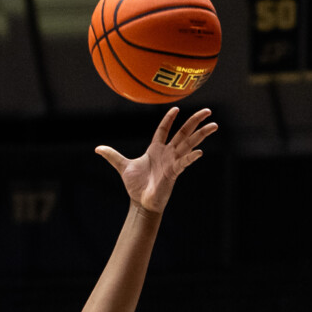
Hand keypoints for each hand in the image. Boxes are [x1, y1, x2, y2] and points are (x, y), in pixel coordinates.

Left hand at [96, 107, 216, 213]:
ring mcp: (172, 161)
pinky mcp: (174, 172)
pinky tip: (199, 152)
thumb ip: (112, 155)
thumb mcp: (123, 166)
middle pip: (183, 133)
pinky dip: (191, 157)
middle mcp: (167, 153)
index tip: (176, 108)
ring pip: (189, 144)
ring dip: (201, 135)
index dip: (169, 119)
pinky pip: (184, 162)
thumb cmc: (135, 185)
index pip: (163, 130)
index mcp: (156, 149)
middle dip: (195, 121)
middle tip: (208, 111)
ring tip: (214, 125)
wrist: (141, 202)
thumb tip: (97, 148)